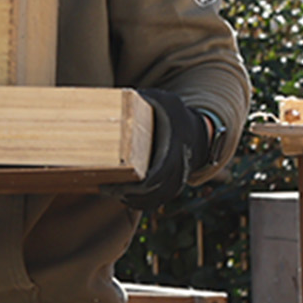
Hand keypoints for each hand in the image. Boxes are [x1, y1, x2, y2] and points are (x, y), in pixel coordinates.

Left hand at [104, 89, 210, 210]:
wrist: (196, 128)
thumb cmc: (172, 111)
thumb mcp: (160, 99)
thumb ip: (140, 100)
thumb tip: (114, 99)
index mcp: (175, 144)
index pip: (159, 173)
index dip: (137, 184)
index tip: (114, 183)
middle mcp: (181, 164)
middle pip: (157, 190)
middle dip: (131, 194)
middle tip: (106, 189)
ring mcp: (180, 175)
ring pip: (159, 197)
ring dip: (136, 201)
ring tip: (112, 193)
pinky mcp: (176, 182)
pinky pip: (161, 199)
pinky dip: (144, 203)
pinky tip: (126, 199)